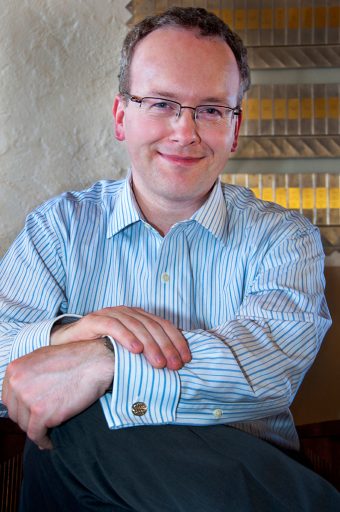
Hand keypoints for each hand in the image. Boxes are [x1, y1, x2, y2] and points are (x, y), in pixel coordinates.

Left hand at [2, 339, 113, 449]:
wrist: (95, 362)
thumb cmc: (74, 358)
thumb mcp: (42, 358)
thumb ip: (27, 374)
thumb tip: (21, 392)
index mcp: (15, 369)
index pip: (8, 398)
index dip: (20, 407)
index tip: (30, 411)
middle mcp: (17, 383)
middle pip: (15, 413)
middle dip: (28, 419)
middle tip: (42, 421)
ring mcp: (28, 398)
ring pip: (24, 425)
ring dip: (37, 429)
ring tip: (48, 430)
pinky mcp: (41, 412)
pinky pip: (36, 434)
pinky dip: (43, 440)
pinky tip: (49, 442)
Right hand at [51, 306, 190, 369]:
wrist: (67, 345)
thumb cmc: (100, 350)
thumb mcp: (128, 351)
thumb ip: (146, 352)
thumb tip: (171, 366)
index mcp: (138, 316)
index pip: (164, 325)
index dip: (177, 341)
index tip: (186, 359)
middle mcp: (127, 312)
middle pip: (153, 326)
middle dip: (167, 346)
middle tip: (175, 365)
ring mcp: (111, 313)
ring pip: (136, 326)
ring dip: (150, 345)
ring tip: (159, 363)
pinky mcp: (94, 319)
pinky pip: (114, 326)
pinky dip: (126, 337)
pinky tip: (135, 349)